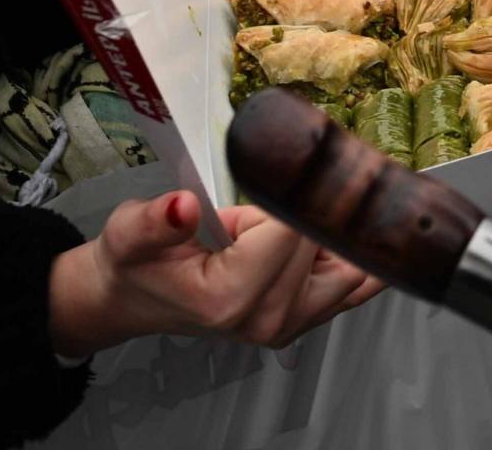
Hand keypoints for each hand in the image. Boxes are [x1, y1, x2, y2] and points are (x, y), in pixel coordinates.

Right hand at [45, 188, 379, 361]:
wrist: (136, 296)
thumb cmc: (137, 262)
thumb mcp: (130, 232)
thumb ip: (156, 221)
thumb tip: (182, 208)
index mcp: (228, 298)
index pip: (288, 232)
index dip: (286, 194)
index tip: (282, 167)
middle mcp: (266, 320)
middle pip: (319, 243)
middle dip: (306, 207)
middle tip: (284, 184)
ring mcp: (289, 325)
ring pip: (348, 264)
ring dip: (339, 228)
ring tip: (319, 196)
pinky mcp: (303, 320)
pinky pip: (355, 287)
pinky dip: (361, 253)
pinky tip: (358, 227)